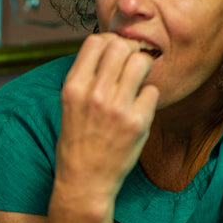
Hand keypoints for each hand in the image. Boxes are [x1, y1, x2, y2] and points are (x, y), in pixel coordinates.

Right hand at [55, 33, 158, 201]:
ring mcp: (117, 107)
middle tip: (130, 67)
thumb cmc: (77, 143)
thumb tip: (109, 49)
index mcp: (73, 87)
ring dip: (142, 69)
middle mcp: (94, 93)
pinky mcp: (137, 122)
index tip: (114, 55)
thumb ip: (86, 78)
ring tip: (137, 84)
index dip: (109, 42)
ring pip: (141, 62)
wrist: (84, 181)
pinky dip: (148, 97)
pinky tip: (139, 109)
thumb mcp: (70, 105)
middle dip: (129, 52)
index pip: (95, 41)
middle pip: (121, 46)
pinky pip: (152, 90)